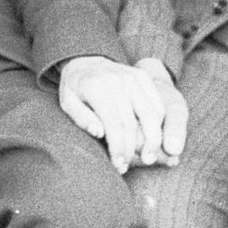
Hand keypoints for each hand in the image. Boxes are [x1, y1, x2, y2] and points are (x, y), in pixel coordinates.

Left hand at [57, 55, 183, 171]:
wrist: (87, 61)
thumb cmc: (76, 89)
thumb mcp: (68, 102)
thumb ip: (81, 118)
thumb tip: (99, 133)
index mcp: (96, 86)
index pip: (113, 124)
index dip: (118, 148)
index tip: (118, 165)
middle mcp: (117, 79)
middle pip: (133, 122)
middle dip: (133, 149)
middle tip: (129, 166)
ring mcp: (133, 77)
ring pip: (152, 114)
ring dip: (152, 140)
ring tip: (148, 158)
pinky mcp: (144, 77)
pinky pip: (158, 104)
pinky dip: (159, 125)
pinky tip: (152, 140)